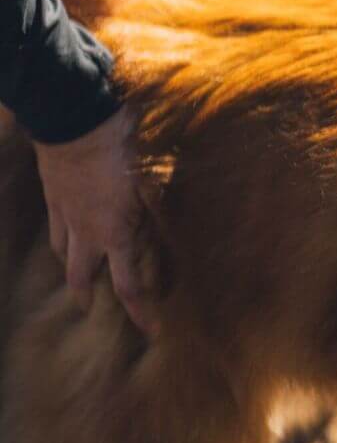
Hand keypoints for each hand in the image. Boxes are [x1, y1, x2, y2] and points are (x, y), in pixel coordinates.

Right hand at [33, 105, 156, 331]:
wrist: (74, 110)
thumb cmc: (122, 144)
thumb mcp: (155, 180)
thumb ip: (163, 210)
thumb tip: (179, 229)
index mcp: (115, 233)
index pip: (128, 287)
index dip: (140, 313)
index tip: (151, 332)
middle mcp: (85, 230)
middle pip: (79, 276)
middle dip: (86, 296)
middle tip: (90, 310)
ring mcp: (63, 210)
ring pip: (61, 250)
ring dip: (72, 266)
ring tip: (80, 273)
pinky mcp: (50, 190)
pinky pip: (53, 223)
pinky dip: (61, 235)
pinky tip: (69, 231)